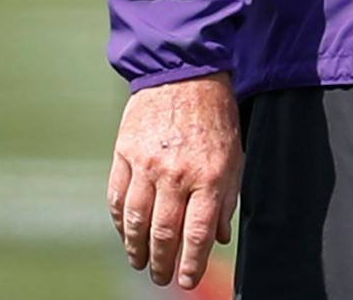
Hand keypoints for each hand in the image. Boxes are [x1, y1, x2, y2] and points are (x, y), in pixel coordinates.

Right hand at [108, 73, 241, 289]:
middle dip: (162, 262)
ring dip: (136, 248)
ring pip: (135, 220)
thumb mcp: (235, 155)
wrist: (186, 73)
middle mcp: (176, 173)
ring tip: (140, 263)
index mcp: (209, 174)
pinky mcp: (124, 154)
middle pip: (164, 232)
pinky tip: (125, 233)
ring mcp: (146, 164)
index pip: (198, 232)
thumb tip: (220, 237)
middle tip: (160, 278)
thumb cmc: (216, 116)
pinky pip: (117, 198)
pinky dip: (119, 222)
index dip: (191, 262)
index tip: (186, 280)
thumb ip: (227, 198)